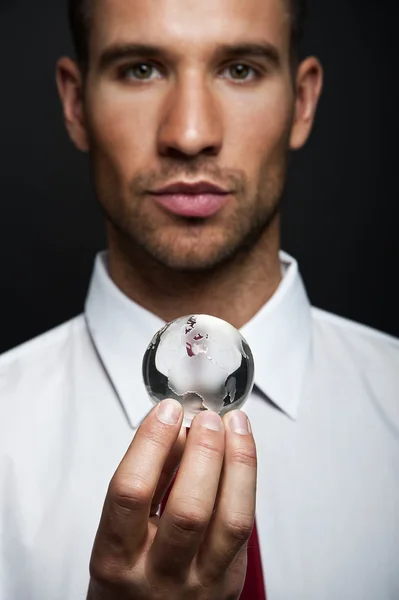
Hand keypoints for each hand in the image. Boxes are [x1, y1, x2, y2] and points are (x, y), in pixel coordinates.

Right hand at [87, 399, 256, 599]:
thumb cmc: (126, 580)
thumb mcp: (117, 535)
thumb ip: (147, 482)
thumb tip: (174, 429)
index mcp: (117, 560)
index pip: (132, 493)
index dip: (152, 444)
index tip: (166, 411)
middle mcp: (160, 576)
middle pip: (190, 508)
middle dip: (203, 451)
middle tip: (207, 417)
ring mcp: (201, 584)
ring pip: (232, 520)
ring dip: (238, 462)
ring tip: (235, 425)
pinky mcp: (230, 582)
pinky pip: (245, 527)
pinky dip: (246, 481)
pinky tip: (241, 453)